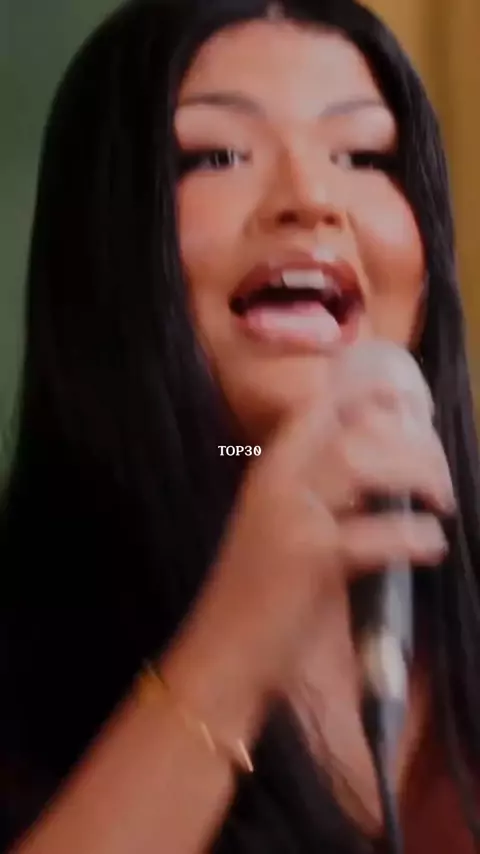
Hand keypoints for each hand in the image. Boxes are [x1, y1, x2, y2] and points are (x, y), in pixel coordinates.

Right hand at [164, 375, 453, 729]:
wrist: (223, 652)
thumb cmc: (258, 595)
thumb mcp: (281, 529)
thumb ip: (319, 496)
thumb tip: (383, 475)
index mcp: (271, 472)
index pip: (317, 410)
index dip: (366, 396)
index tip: (407, 401)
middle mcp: (276, 480)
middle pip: (353, 431)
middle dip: (409, 443)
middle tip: (440, 475)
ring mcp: (290, 513)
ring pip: (360, 461)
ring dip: (415, 473)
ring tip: (442, 501)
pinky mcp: (309, 555)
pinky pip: (377, 532)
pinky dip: (414, 536)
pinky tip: (432, 545)